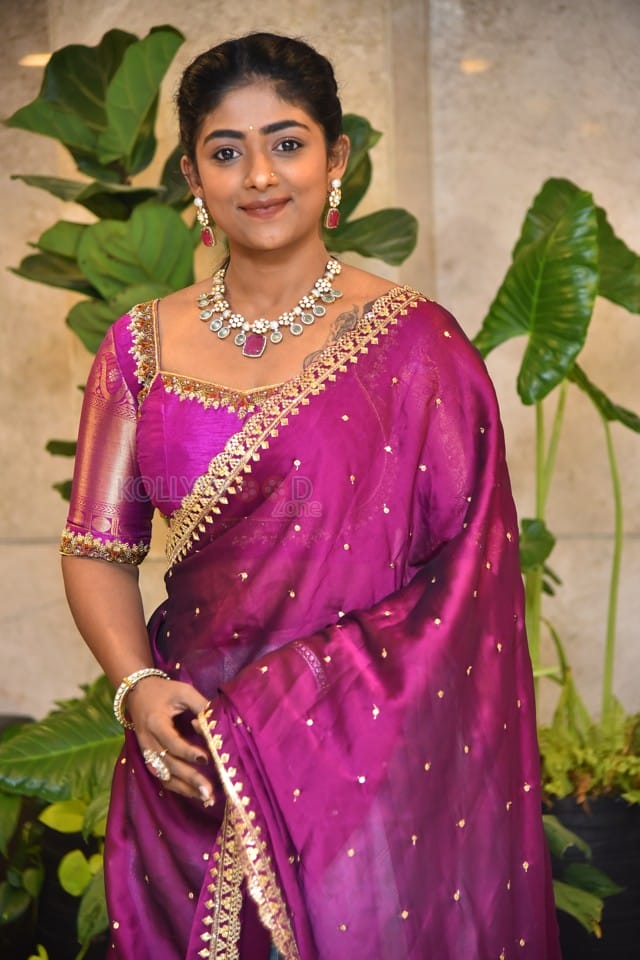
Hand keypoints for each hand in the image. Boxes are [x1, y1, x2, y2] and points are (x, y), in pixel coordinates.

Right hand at [127, 676, 214, 805]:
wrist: (137, 693)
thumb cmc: (163, 691)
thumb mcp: (183, 691)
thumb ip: (201, 705)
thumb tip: (220, 722)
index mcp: (155, 722)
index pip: (172, 742)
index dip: (188, 752)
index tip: (207, 758)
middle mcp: (148, 740)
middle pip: (168, 764)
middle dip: (190, 778)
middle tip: (210, 791)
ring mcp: (146, 752)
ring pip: (164, 775)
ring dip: (184, 788)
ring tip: (205, 797)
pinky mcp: (148, 758)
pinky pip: (161, 776)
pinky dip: (177, 786)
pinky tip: (194, 793)